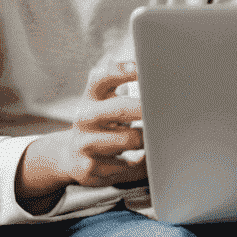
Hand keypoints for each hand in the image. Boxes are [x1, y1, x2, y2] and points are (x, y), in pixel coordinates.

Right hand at [16, 63, 146, 208]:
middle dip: (145, 108)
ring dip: (146, 139)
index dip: (121, 71)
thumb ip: (121, 80)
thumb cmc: (101, 121)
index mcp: (91, 97)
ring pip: (128, 140)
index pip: (102, 78)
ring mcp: (84, 144)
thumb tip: (151, 68)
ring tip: (156, 137)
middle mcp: (84, 118)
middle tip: (166, 108)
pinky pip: (125, 164)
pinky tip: (135, 159)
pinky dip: (136, 162)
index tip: (140, 68)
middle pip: (120, 109)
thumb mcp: (105, 99)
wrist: (71, 155)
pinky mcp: (88, 168)